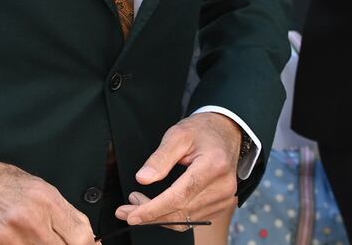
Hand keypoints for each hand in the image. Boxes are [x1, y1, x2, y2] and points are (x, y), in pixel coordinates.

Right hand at [0, 160, 93, 244]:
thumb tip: (91, 243)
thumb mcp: (44, 191)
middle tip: (51, 240)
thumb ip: (70, 218)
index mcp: (44, 201)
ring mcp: (7, 239)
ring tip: (36, 240)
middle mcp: (26, 221)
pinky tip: (20, 242)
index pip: (81, 238)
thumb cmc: (6, 186)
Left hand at [115, 113, 242, 228]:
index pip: (179, 196)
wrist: (227, 133)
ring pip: (184, 220)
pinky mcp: (221, 205)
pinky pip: (192, 220)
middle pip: (180, 212)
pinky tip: (157, 207)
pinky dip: (171, 217)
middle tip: (125, 210)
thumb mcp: (178, 134)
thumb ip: (160, 158)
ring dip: (157, 217)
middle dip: (149, 215)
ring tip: (138, 202)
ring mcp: (224, 199)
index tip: (131, 214)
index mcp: (213, 166)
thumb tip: (142, 178)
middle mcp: (223, 187)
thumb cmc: (201, 131)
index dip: (153, 209)